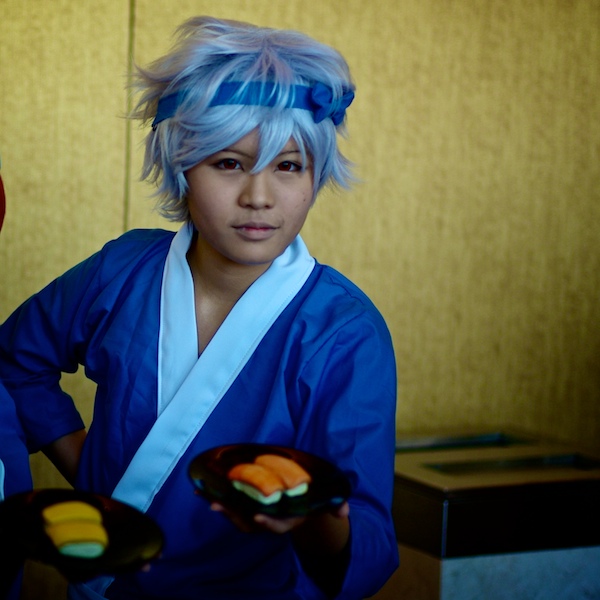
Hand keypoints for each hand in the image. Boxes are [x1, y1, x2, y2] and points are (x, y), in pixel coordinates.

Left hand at [210, 501, 348, 535]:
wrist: (300, 507)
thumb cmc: (310, 502)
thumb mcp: (325, 504)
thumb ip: (336, 506)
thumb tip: (344, 510)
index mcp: (286, 520)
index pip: (276, 526)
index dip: (267, 523)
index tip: (257, 516)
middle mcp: (268, 521)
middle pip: (248, 523)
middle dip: (233, 516)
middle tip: (219, 506)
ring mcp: (255, 515)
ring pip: (236, 516)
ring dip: (221, 507)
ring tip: (206, 496)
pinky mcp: (246, 507)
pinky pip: (230, 506)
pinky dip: (216, 498)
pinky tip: (202, 489)